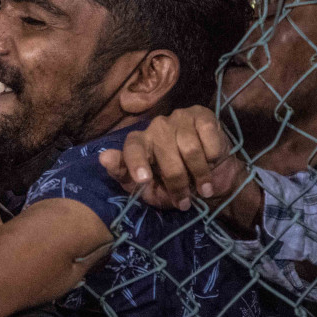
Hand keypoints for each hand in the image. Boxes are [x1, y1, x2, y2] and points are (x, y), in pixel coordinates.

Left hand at [98, 106, 260, 230]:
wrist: (212, 180)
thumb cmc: (175, 186)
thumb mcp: (148, 189)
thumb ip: (124, 175)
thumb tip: (103, 158)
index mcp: (140, 143)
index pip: (132, 146)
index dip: (136, 162)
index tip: (143, 179)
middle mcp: (157, 126)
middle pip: (166, 154)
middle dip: (177, 182)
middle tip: (185, 201)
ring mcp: (179, 118)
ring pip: (189, 148)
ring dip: (200, 173)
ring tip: (204, 188)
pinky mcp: (202, 115)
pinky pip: (207, 136)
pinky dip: (212, 155)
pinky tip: (213, 160)